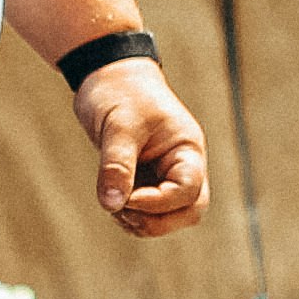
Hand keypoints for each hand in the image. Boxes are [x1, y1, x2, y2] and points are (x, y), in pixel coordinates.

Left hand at [78, 57, 210, 238]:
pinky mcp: (148, 179)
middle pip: (191, 211)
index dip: (158, 203)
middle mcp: (183, 165)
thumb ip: (117, 166)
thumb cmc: (119, 92)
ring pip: (172, 216)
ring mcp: (166, 174)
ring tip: (113, 204)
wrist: (107, 75)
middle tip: (123, 209)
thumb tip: (112, 205)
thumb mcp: (118, 127)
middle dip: (157, 221)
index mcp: (187, 149)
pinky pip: (151, 212)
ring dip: (143, 222)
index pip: (188, 191)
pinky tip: (112, 200)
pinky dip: (133, 217)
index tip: (126, 198)